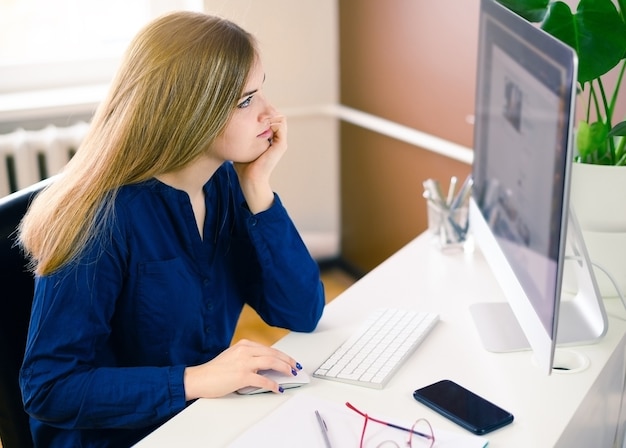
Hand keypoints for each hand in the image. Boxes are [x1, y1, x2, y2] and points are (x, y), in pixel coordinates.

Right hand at [183, 339, 300, 399]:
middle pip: (273, 354)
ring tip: (290, 374)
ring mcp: (244, 363)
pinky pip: (263, 380)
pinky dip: (273, 384)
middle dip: (287, 361)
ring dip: (284, 369)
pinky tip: (278, 388)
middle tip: (295, 367)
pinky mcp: (242, 376)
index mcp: (244, 345)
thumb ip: (248, 357)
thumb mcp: (233, 357)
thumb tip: (265, 366)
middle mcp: (245, 351)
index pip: (269, 348)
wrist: (199, 378)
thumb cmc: (214, 370)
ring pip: (271, 362)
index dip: (282, 355)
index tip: (289, 360)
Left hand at [233, 115, 286, 212]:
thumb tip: (229, 123)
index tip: (249, 110)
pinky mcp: (281, 145)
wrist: (250, 179)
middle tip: (253, 110)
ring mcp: (281, 142)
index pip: (271, 118)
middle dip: (266, 110)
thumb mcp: (241, 145)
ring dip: (269, 114)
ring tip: (256, 116)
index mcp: (271, 139)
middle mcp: (278, 139)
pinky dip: (271, 119)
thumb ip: (241, 134)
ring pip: (280, 117)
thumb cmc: (243, 165)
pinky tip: (259, 122)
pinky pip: (281, 124)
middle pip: (277, 115)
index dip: (262, 112)